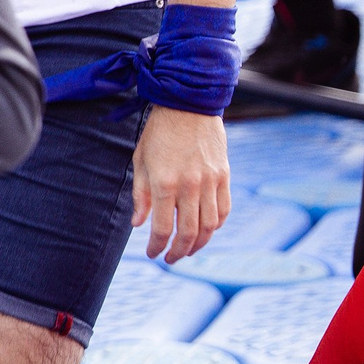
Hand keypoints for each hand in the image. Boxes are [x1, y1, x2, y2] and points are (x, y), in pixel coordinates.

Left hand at [131, 106, 230, 261]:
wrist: (189, 104)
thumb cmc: (159, 132)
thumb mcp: (141, 161)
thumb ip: (140, 195)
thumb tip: (139, 225)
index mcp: (164, 182)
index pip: (161, 228)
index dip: (156, 246)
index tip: (152, 253)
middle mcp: (189, 185)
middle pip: (188, 233)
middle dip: (178, 252)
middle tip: (170, 258)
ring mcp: (210, 182)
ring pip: (209, 227)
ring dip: (199, 244)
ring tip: (189, 250)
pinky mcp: (224, 176)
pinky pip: (223, 210)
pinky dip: (215, 225)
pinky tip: (205, 229)